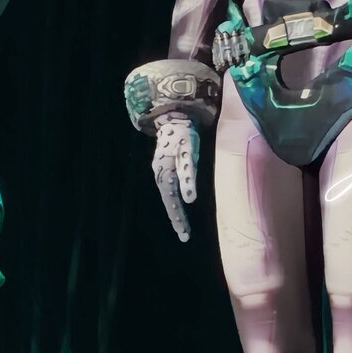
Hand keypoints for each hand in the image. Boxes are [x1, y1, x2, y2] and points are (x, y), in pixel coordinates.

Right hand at [151, 112, 199, 241]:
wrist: (174, 116)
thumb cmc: (183, 135)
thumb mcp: (187, 155)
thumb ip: (188, 176)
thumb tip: (190, 199)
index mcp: (165, 175)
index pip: (172, 203)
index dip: (178, 219)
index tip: (184, 235)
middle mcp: (161, 175)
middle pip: (169, 202)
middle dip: (176, 219)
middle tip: (184, 236)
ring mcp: (162, 170)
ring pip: (169, 196)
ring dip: (175, 211)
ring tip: (183, 226)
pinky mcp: (166, 165)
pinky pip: (170, 187)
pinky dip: (175, 198)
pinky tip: (181, 203)